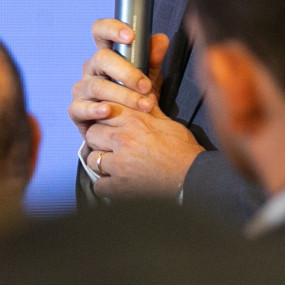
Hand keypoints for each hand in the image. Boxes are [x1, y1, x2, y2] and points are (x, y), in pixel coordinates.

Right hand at [70, 19, 168, 138]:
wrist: (124, 128)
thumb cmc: (133, 96)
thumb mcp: (148, 76)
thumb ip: (153, 59)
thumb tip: (160, 40)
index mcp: (106, 55)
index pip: (101, 31)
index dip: (112, 29)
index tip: (130, 36)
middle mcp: (91, 68)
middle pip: (102, 59)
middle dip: (127, 72)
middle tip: (145, 86)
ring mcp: (82, 89)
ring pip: (97, 86)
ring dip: (123, 96)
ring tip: (143, 105)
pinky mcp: (76, 110)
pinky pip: (81, 108)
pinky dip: (95, 110)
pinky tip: (108, 111)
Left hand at [85, 97, 202, 198]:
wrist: (192, 176)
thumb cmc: (183, 150)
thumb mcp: (168, 123)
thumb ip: (151, 110)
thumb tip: (146, 98)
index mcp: (134, 120)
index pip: (103, 112)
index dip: (105, 120)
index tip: (108, 127)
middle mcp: (122, 139)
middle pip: (92, 134)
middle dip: (98, 140)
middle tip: (109, 146)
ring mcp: (119, 164)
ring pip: (92, 159)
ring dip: (100, 162)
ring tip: (112, 165)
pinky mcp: (120, 186)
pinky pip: (98, 185)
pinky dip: (105, 185)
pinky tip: (115, 183)